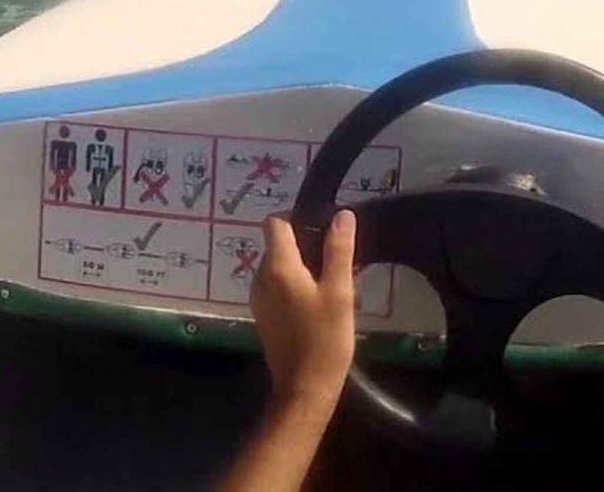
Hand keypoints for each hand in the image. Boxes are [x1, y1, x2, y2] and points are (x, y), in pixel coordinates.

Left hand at [252, 210, 357, 408]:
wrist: (304, 389)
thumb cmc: (324, 339)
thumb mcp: (339, 292)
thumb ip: (339, 250)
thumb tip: (342, 215)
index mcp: (277, 267)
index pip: (275, 222)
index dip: (298, 218)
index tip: (325, 229)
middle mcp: (261, 278)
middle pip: (280, 245)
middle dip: (310, 247)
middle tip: (343, 263)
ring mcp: (260, 298)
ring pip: (282, 268)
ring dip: (308, 270)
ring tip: (340, 287)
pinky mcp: (265, 316)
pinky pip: (280, 288)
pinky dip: (300, 287)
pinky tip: (325, 306)